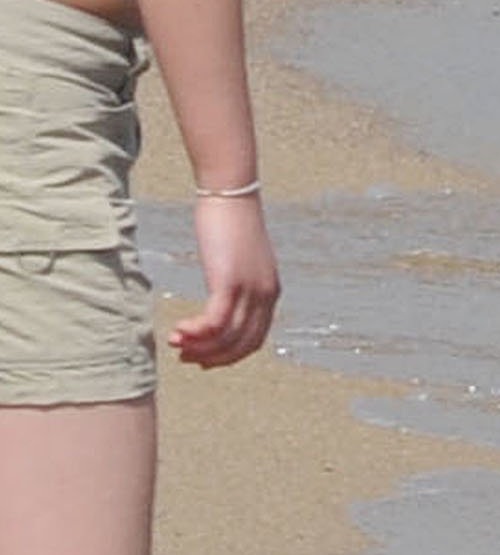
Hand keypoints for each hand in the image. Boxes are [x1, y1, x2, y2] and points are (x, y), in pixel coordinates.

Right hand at [172, 193, 277, 367]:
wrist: (230, 196)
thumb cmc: (228, 225)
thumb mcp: (237, 261)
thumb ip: (234, 283)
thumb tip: (220, 299)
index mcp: (270, 291)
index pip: (255, 339)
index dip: (228, 356)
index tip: (203, 358)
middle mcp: (265, 294)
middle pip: (241, 344)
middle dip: (212, 357)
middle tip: (184, 357)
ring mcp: (250, 289)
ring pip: (226, 338)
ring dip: (198, 347)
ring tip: (175, 343)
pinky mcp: (230, 282)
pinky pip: (214, 323)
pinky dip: (195, 334)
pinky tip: (177, 332)